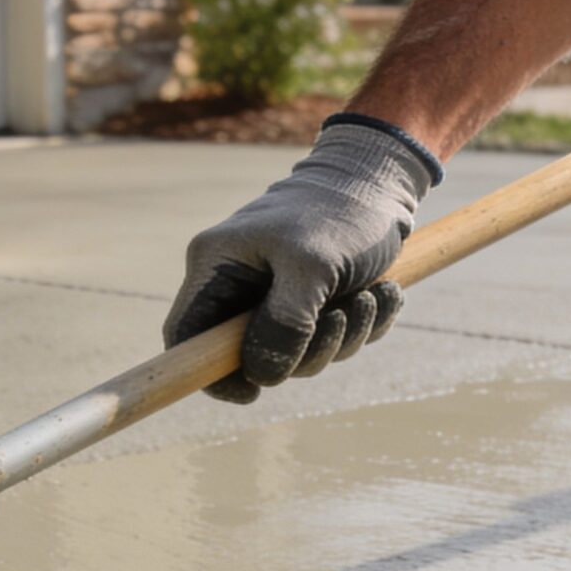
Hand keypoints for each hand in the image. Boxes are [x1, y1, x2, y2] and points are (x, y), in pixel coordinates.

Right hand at [163, 117, 437, 403]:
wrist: (385, 179)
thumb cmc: (341, 212)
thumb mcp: (312, 267)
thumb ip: (284, 324)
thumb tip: (262, 374)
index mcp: (219, 264)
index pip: (185, 336)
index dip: (208, 373)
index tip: (252, 392)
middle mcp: (241, 281)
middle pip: (250, 355)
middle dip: (305, 351)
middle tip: (339, 317)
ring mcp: (277, 293)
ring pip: (297, 353)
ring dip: (342, 336)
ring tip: (369, 296)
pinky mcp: (313, 299)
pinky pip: (329, 340)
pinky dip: (359, 326)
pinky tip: (380, 293)